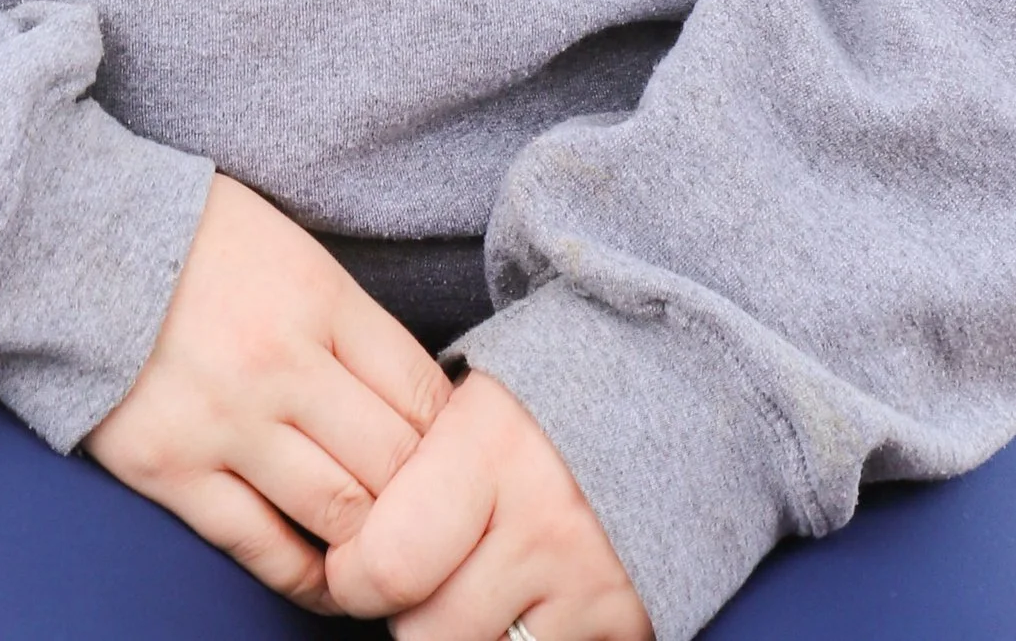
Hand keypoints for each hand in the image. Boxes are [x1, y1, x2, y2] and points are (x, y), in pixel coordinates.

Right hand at [86, 174, 452, 608]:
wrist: (72, 238)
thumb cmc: (195, 241)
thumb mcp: (292, 252)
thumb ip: (350, 325)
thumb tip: (419, 407)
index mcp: (318, 296)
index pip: (425, 394)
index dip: (455, 445)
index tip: (457, 466)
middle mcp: (281, 362)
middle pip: (396, 464)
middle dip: (426, 504)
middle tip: (435, 526)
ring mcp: (226, 421)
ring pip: (341, 515)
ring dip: (375, 547)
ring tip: (388, 559)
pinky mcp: (171, 469)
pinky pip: (261, 547)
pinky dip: (307, 578)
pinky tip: (327, 582)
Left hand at [323, 369, 650, 639]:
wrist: (670, 397)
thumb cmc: (544, 400)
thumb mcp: (471, 399)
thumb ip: (411, 466)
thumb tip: (345, 545)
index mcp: (490, 450)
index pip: (386, 563)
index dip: (351, 575)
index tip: (351, 562)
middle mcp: (542, 525)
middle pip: (425, 630)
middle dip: (407, 610)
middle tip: (420, 573)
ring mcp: (590, 584)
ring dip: (465, 633)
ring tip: (475, 583)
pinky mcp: (628, 624)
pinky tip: (525, 604)